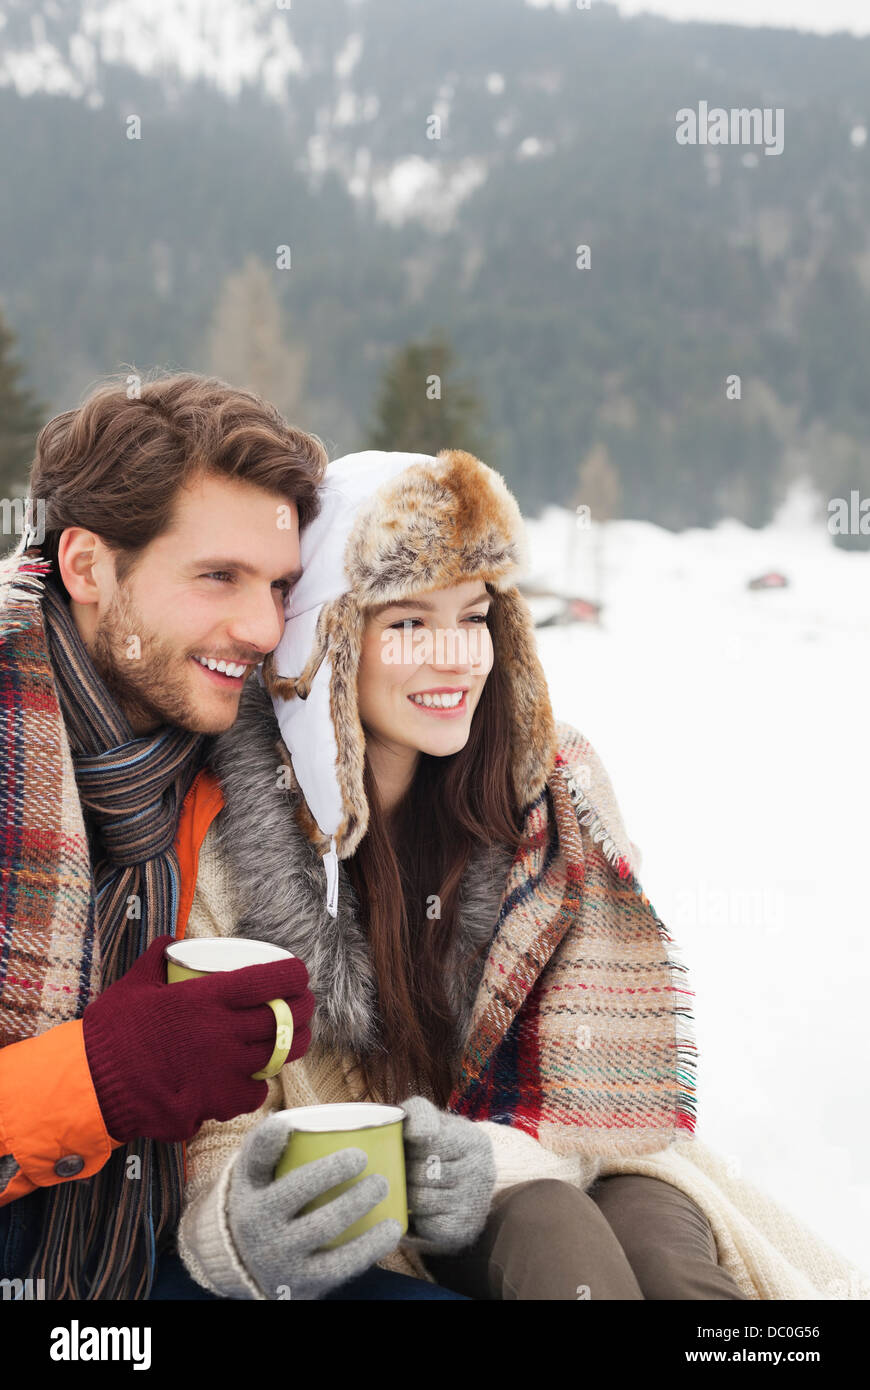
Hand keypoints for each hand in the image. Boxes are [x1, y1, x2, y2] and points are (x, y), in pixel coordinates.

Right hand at [82, 935, 315, 1142]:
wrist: (91, 1085)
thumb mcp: (134, 984)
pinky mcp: (214, 1103)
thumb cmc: (110, 1032)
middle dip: (303, 1012)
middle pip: (283, 1021)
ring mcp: (222, 1070)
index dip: (291, 976)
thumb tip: (169, 941)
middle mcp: (221, 1033)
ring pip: (275, 1059)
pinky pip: (252, 1095)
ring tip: (295, 1041)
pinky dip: (255, 1087)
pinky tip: (250, 1080)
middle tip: (305, 1007)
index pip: (266, 982)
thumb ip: (156, 960)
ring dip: (290, 1049)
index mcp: (205, 999)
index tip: (301, 974)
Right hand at [227, 1111, 401, 1299]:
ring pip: (321, 1228)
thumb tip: (287, 1120)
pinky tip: (391, 1229)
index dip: (268, 1141)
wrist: (249, 1269)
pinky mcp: (305, 1283)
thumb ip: (266, 1147)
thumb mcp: (254, 1178)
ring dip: (355, 1204)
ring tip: (381, 1185)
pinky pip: (340, 1265)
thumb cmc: (263, 1204)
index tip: (287, 1124)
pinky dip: (369, 1247)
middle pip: (296, 1191)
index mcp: (250, 1192)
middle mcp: (258, 1226)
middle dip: (331, 1171)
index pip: (256, 1162)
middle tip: (362, 1157)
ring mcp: (282, 1258)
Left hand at [399, 1095, 495, 1254]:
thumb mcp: (433, 1123)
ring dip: (406, 1195)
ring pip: (420, 1199)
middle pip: (421, 1171)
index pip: (429, 1134)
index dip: (409, 1142)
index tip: (407, 1144)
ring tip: (410, 1189)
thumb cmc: (438, 1150)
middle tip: (404, 1170)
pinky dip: (417, 1218)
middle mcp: (482, 1171)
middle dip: (403, 1171)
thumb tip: (415, 1131)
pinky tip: (422, 1210)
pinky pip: (425, 1224)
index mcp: (474, 1140)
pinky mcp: (463, 1229)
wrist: (464, 1192)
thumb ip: (419, 1115)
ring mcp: (475, 1203)